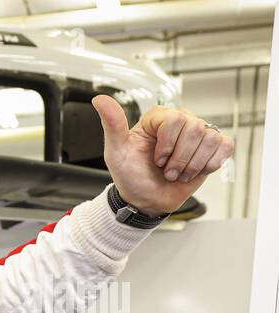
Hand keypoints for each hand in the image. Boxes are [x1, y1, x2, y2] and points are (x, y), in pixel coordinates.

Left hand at [93, 94, 234, 215]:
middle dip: (179, 158)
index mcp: (159, 117)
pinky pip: (224, 146)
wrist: (145, 200)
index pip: (176, 120)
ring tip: (177, 173)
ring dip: (192, 165)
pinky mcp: (213, 148)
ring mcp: (198, 134)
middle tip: (166, 170)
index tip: (156, 160)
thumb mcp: (116, 151)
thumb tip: (99, 100)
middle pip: (195, 129)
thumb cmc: (129, 175)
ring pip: (210, 139)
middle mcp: (181, 121)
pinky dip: (210, 164)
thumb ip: (112, 125)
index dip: (167, 145)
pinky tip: (196, 171)